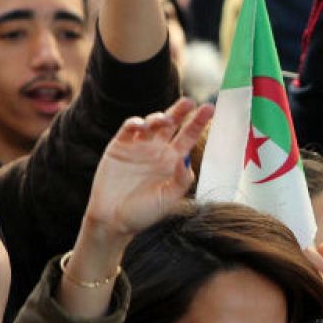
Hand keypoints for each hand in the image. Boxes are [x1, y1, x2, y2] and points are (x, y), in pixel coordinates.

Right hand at [81, 98, 209, 242]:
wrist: (112, 221)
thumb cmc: (143, 214)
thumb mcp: (168, 199)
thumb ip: (180, 180)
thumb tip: (186, 158)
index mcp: (173, 161)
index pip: (189, 136)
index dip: (198, 122)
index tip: (209, 109)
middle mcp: (158, 150)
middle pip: (172, 124)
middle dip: (181, 111)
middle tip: (190, 101)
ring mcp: (138, 146)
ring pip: (151, 123)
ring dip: (159, 117)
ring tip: (164, 121)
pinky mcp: (119, 146)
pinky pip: (128, 128)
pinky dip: (135, 122)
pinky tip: (141, 125)